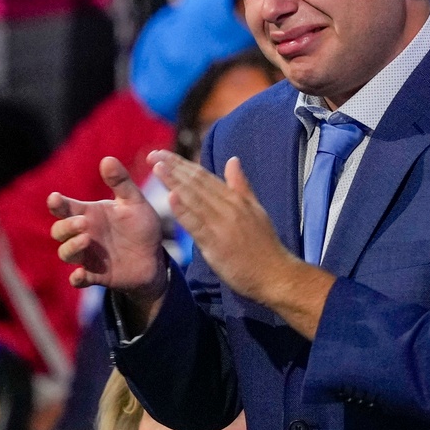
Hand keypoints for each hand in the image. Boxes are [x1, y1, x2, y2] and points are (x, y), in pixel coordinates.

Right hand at [48, 157, 167, 305]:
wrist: (155, 258)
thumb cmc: (141, 227)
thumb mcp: (134, 202)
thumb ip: (121, 183)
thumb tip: (107, 159)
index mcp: (90, 214)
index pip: (66, 208)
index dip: (57, 203)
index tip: (55, 198)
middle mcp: (84, 234)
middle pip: (59, 230)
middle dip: (65, 226)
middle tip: (82, 222)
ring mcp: (88, 256)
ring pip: (65, 253)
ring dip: (71, 247)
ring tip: (86, 240)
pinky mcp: (96, 275)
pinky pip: (79, 279)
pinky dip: (77, 278)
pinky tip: (81, 275)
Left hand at [150, 150, 298, 300]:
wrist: (275, 275)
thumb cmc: (265, 245)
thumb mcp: (255, 209)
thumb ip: (241, 185)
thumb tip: (233, 160)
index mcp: (235, 199)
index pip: (204, 176)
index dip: (182, 164)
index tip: (163, 154)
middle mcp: (228, 207)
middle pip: (196, 183)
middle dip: (174, 167)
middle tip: (153, 154)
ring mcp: (222, 225)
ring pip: (194, 199)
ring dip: (174, 182)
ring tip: (157, 167)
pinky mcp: (216, 244)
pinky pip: (196, 225)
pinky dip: (183, 210)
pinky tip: (169, 197)